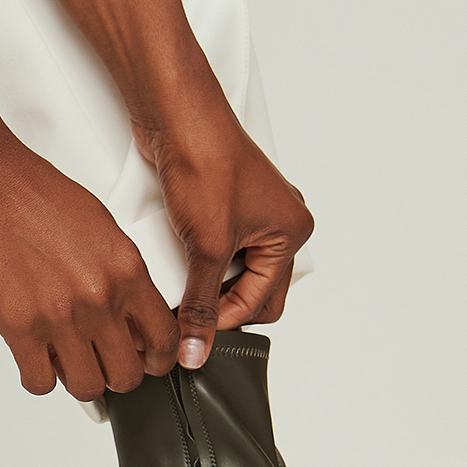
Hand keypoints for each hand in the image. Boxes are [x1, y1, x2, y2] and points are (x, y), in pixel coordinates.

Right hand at [0, 133, 179, 396]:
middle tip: (102, 363)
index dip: (156, 360)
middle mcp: (100, 297)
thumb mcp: (100, 226)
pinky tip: (34, 358)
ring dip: (78, 379)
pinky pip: (39, 381)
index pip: (164, 339)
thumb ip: (119, 273)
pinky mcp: (19, 326)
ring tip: (66, 361)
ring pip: (87, 386)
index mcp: (127, 270)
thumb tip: (125, 312)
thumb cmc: (34, 193)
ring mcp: (60, 315)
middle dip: (116, 375)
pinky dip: (38, 377)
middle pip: (127, 374)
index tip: (145, 361)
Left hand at [134, 95, 313, 368]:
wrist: (177, 117)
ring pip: (232, 271)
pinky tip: (175, 268)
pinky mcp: (222, 204)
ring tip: (178, 293)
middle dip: (222, 307)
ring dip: (207, 285)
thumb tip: (196, 349)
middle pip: (253, 291)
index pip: (262, 302)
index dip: (224, 322)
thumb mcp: (206, 246)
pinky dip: (199, 264)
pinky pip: (217, 249)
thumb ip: (201, 304)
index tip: (189, 337)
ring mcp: (251, 213)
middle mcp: (278, 223)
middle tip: (186, 321)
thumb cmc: (206, 165)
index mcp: (291, 233)